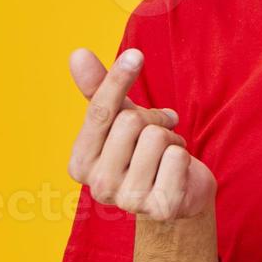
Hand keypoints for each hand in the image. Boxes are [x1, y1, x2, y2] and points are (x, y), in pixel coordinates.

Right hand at [67, 47, 215, 220]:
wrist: (179, 195)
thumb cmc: (143, 152)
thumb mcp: (120, 119)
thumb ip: (98, 90)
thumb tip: (77, 53)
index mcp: (80, 163)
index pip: (99, 112)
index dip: (119, 79)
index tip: (135, 55)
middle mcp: (98, 186)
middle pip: (132, 122)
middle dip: (154, 120)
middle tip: (161, 134)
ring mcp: (128, 201)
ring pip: (156, 138)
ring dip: (171, 139)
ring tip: (168, 155)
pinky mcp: (160, 207)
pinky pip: (177, 158)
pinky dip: (184, 158)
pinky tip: (178, 173)